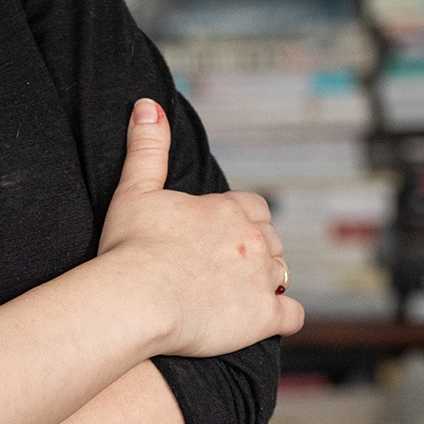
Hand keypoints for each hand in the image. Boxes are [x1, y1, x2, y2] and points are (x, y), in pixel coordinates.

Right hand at [96, 99, 302, 356]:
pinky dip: (285, 316)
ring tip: (246, 291)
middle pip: (271, 239)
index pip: (254, 207)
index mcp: (227, 209)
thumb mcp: (135, 189)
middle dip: (257, 249)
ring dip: (270, 279)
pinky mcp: (263, 317)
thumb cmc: (130, 246)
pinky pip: (293, 315)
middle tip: (229, 264)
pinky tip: (270, 318)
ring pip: (283, 272)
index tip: (225, 231)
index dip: (243, 219)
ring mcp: (261, 279)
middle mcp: (252, 240)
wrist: (135, 299)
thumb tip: (148, 105)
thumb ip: (147, 147)